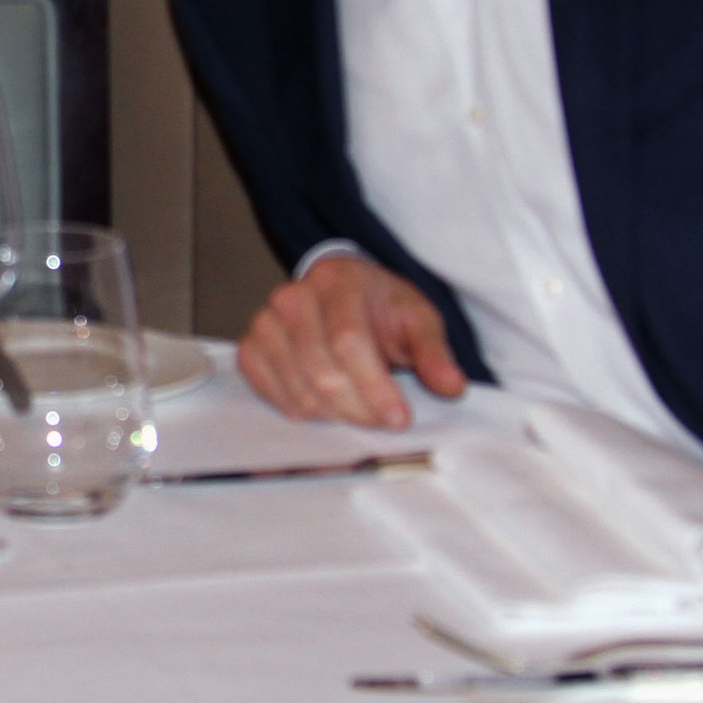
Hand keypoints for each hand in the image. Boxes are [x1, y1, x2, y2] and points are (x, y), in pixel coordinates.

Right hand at [234, 252, 466, 428]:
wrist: (344, 293)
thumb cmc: (380, 307)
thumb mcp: (417, 318)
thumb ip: (434, 352)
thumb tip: (452, 386)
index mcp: (337, 279)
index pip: (349, 340)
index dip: (374, 386)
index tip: (398, 418)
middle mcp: (293, 296)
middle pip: (321, 371)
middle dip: (358, 409)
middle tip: (383, 423)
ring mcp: (266, 322)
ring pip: (298, 390)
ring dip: (334, 415)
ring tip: (360, 411)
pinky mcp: (251, 348)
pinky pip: (272, 395)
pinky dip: (303, 411)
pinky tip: (328, 406)